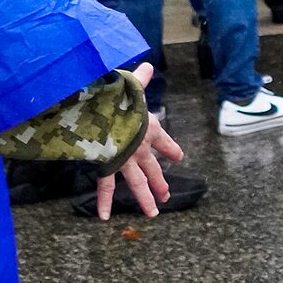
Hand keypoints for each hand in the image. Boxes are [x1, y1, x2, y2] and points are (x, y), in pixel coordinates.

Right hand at [94, 65, 184, 218]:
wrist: (106, 115)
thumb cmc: (119, 98)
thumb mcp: (131, 87)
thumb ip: (139, 79)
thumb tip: (147, 64)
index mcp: (149, 128)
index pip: (164, 141)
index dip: (171, 148)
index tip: (178, 156)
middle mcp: (140, 147)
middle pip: (152, 169)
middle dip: (160, 183)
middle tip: (166, 196)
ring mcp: (126, 160)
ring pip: (137, 183)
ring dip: (145, 199)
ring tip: (153, 214)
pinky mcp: (110, 166)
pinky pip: (106, 188)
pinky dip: (104, 202)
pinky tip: (105, 218)